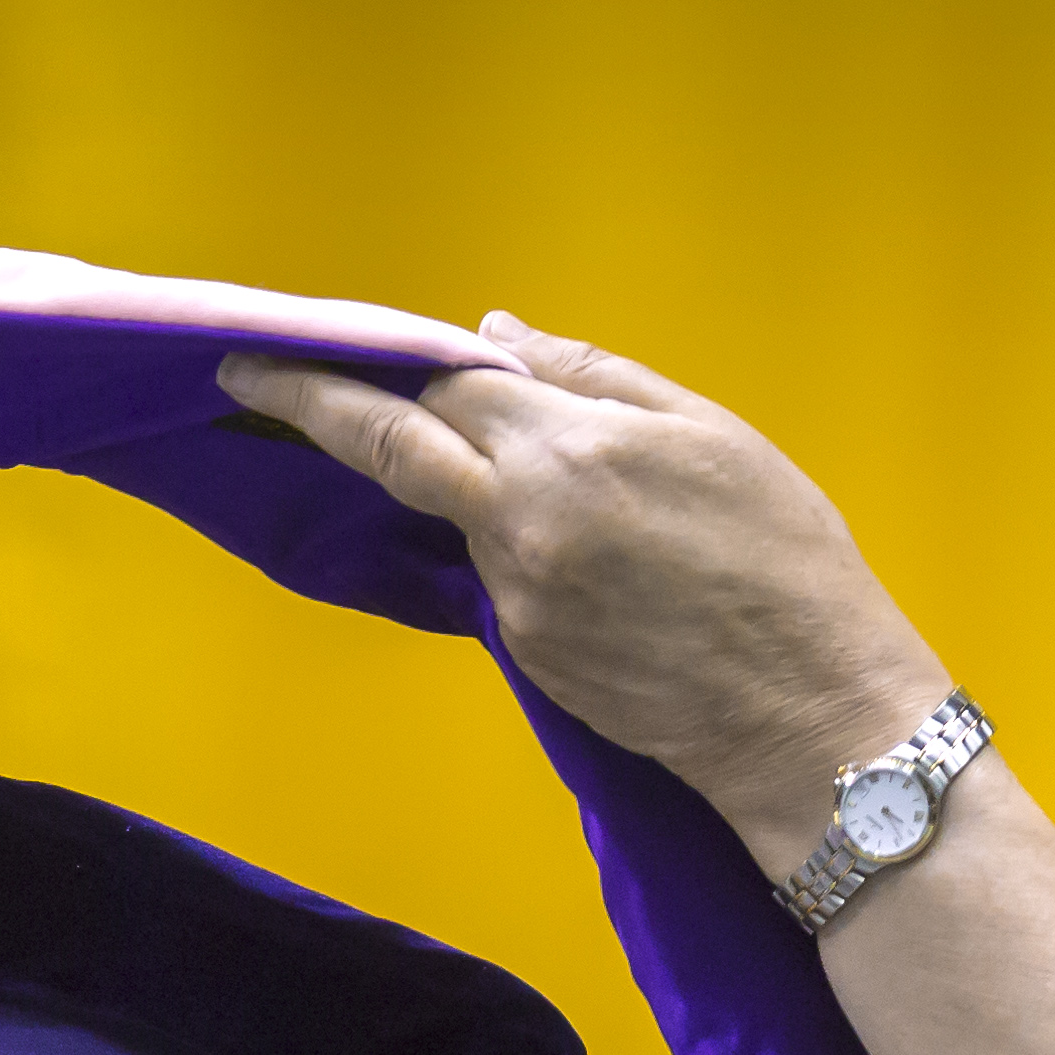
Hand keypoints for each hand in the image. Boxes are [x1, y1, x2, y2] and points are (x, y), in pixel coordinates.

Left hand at [217, 319, 953, 868]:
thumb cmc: (786, 562)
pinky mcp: (529, 654)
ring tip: (527, 478)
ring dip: (461, 488)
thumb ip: (593, 377)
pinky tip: (587, 559)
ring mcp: (516, 598)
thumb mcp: (709, 432)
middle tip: (242, 380)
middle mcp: (523, 523)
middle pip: (391, 449)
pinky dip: (517, 548)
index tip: (294, 347)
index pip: (438, 385)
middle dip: (307, 406)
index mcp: (570, 450)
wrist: (811, 717)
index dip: (369, 360)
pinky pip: (501, 579)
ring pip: (457, 518)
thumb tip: (495, 336)